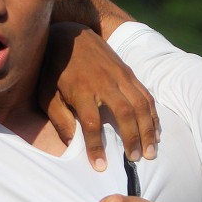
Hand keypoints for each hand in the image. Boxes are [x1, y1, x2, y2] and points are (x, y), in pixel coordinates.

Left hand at [41, 23, 158, 170]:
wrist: (70, 35)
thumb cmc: (54, 69)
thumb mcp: (47, 94)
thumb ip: (59, 118)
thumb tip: (71, 144)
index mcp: (81, 90)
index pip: (90, 124)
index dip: (96, 147)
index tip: (101, 167)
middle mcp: (104, 83)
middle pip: (124, 113)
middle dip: (131, 138)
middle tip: (134, 160)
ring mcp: (120, 76)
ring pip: (141, 104)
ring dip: (148, 130)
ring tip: (150, 152)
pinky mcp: (129, 73)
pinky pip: (146, 95)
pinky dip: (153, 115)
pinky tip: (154, 131)